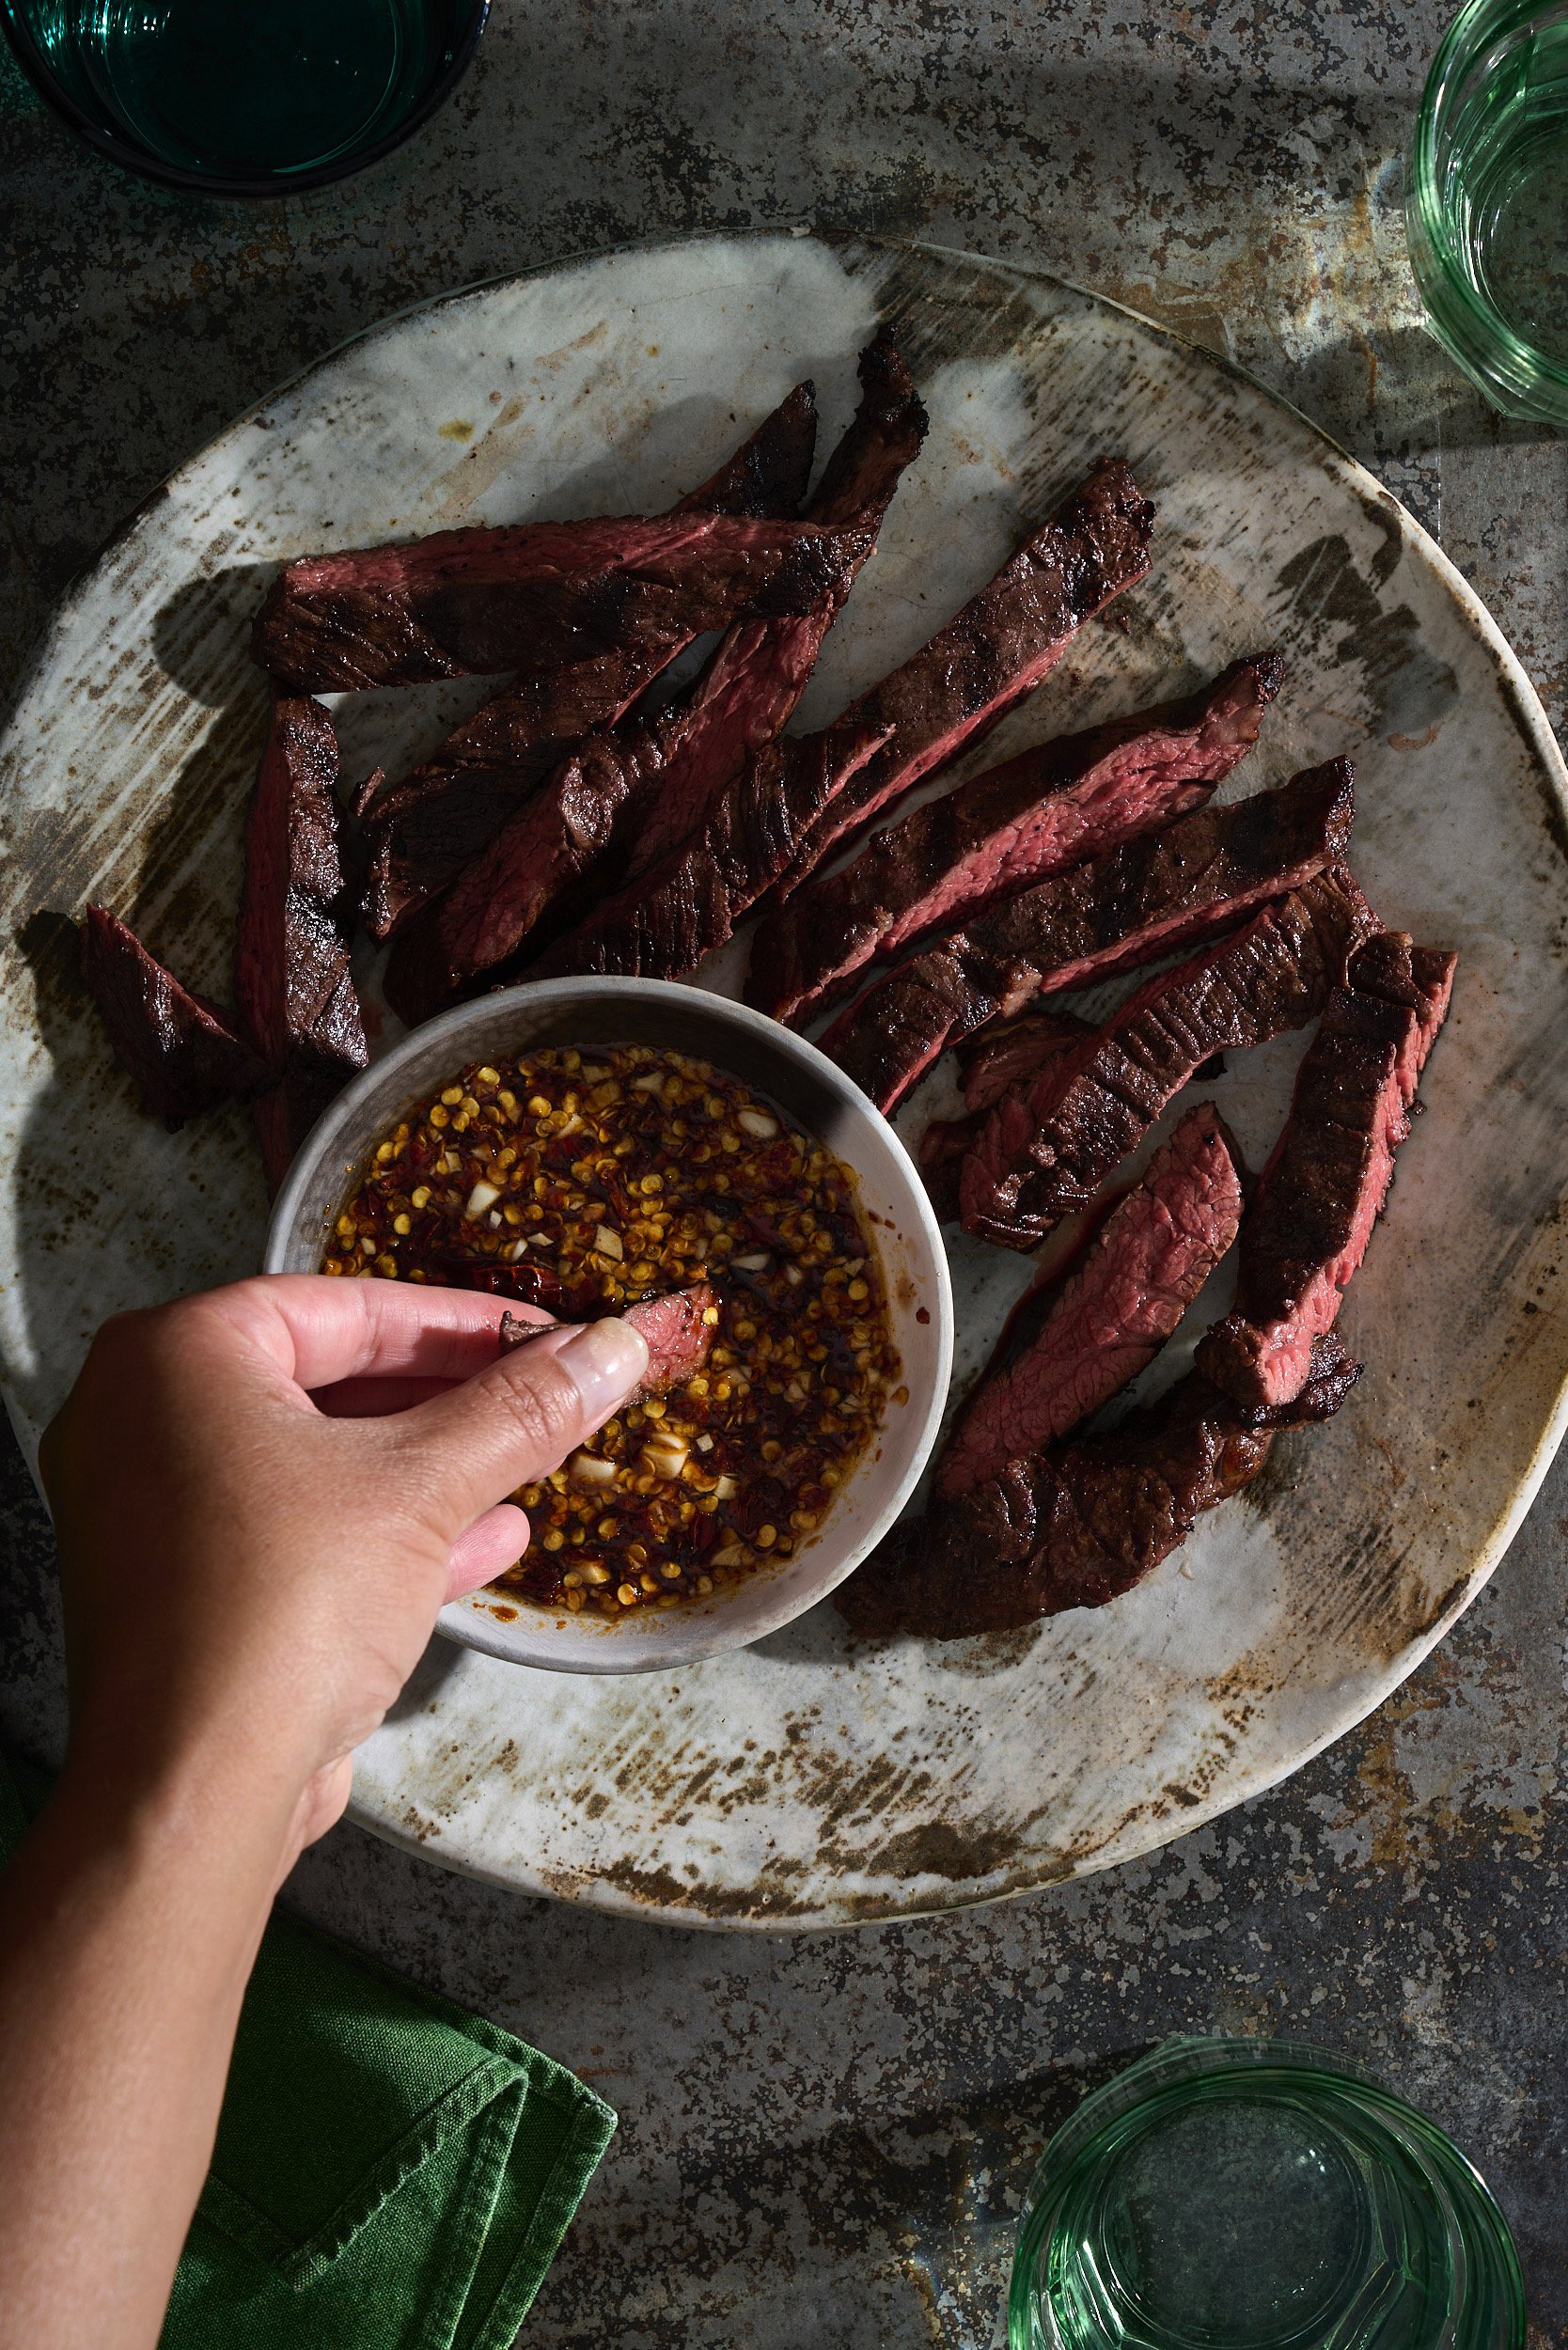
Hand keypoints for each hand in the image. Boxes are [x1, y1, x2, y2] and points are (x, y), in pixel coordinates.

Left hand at [39, 1275, 648, 1874]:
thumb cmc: (273, 1610)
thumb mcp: (423, 1488)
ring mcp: (161, 1518)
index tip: (545, 1333)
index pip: (346, 1307)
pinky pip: (302, 1537)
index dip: (461, 1321)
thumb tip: (608, 1353)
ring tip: (531, 1460)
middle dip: (455, 1398)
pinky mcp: (191, 1598)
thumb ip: (519, 1412)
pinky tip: (486, 1539)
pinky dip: (390, 1533)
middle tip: (548, 1393)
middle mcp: (146, 1426)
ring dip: (435, 1467)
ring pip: (324, 1466)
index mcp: (176, 1360)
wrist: (196, 1789)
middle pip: (335, 1383)